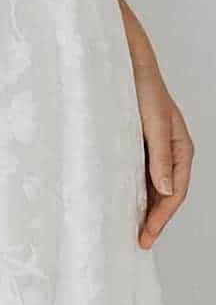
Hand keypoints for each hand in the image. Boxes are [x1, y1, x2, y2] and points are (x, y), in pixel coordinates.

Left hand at [132, 61, 194, 249]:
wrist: (125, 62)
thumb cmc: (142, 88)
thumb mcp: (155, 123)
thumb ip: (160, 156)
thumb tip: (165, 189)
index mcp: (182, 149)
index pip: (175, 193)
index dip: (162, 218)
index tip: (146, 236)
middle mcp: (171, 152)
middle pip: (166, 194)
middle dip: (155, 219)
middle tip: (139, 241)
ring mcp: (154, 149)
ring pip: (152, 186)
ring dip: (144, 207)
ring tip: (131, 228)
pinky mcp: (138, 144)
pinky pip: (139, 174)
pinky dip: (134, 190)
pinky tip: (121, 200)